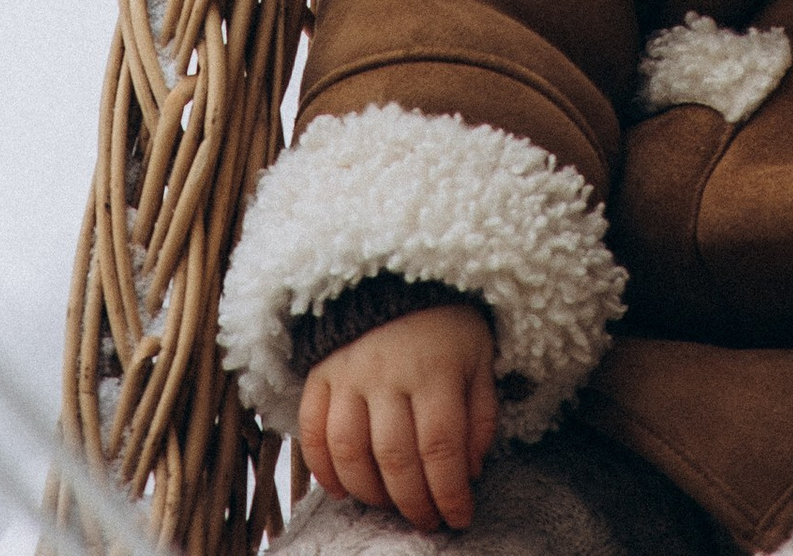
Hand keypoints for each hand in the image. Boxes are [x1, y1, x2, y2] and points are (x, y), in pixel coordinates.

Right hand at [298, 300, 497, 531]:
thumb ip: (480, 414)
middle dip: (413, 503)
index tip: (460, 519)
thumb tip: (470, 471)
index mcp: (435, 368)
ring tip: (390, 504)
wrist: (397, 271)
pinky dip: (322, 468)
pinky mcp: (320, 373)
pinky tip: (342, 489)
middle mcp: (388, 372)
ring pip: (350, 451)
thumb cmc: (446, 322)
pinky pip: (311, 430)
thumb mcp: (480, 356)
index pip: (441, 448)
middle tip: (427, 521)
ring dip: (370, 492)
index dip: (450, 493)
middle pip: (395, 458)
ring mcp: (349, 373)